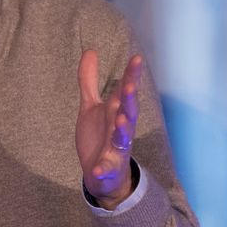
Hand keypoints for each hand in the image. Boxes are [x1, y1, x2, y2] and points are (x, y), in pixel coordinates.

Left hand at [75, 50, 141, 208]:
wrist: (101, 175)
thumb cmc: (99, 137)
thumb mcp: (90, 107)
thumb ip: (89, 81)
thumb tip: (90, 51)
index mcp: (116, 112)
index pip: (125, 91)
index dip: (131, 76)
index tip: (136, 58)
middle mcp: (120, 129)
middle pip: (128, 112)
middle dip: (130, 100)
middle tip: (130, 86)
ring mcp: (116, 149)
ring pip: (122, 138)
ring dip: (123, 129)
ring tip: (121, 118)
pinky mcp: (108, 168)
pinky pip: (106, 168)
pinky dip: (103, 168)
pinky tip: (97, 168)